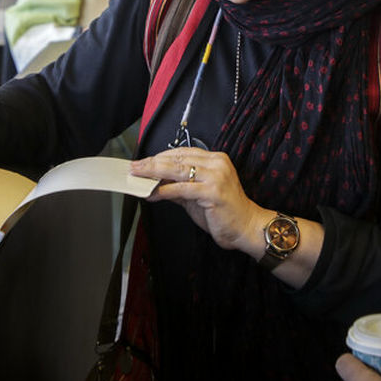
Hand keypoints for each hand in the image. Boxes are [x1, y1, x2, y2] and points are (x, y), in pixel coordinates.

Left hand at [130, 148, 264, 252]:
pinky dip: (165, 190)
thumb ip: (179, 187)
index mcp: (215, 159)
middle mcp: (217, 164)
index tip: (143, 162)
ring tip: (139, 176)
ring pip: (177, 170)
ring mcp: (216, 177)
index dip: (160, 157)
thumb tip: (155, 184)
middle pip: (177, 159)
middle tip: (134, 167)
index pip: (181, 153)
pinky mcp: (213, 192)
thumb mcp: (197, 195)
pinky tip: (153, 193)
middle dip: (152, 163)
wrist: (246, 227)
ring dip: (154, 173)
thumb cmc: (224, 212)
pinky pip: (182, 188)